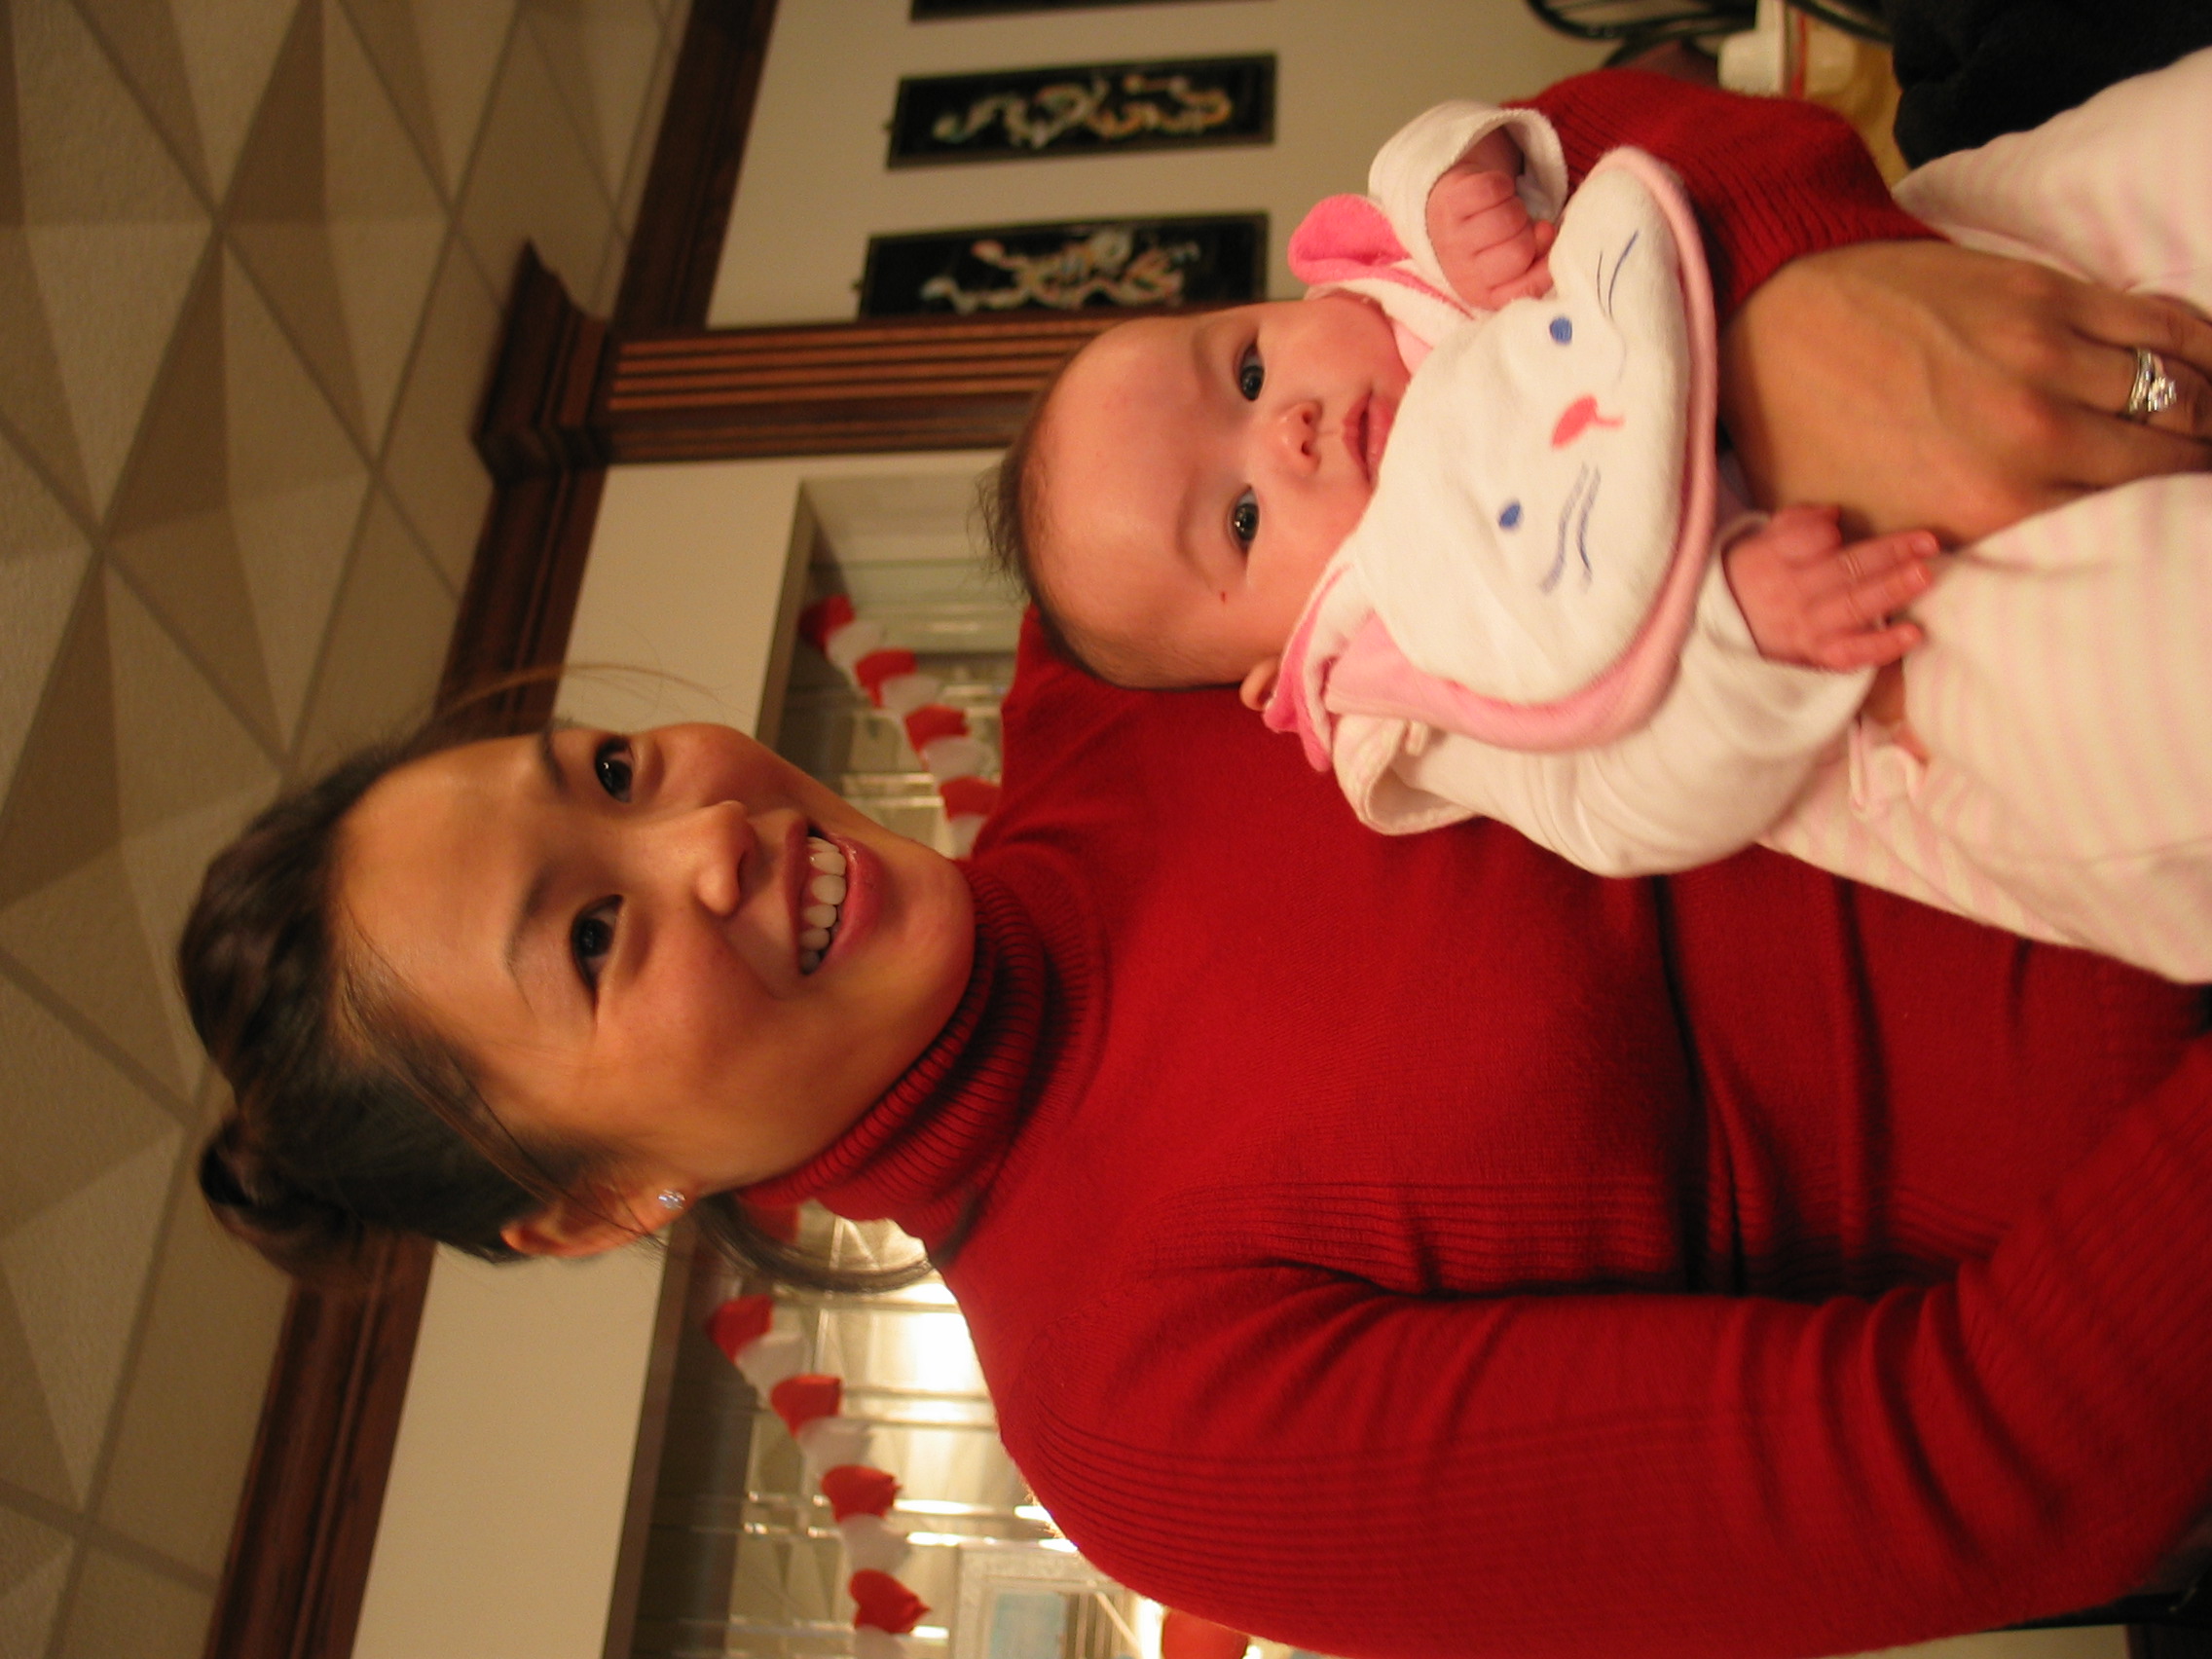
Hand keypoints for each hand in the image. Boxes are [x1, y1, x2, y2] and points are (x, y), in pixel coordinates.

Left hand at [1426, 137, 1556, 309]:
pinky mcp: (1448, 204)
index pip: (1528, 287)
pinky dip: (1502, 185)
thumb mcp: (1520, 263)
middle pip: (1520, 250)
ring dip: (1516, 207)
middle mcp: (1462, 272)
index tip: (1540, 243)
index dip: (1543, 261)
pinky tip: (1494, 195)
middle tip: (1517, 227)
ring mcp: (1451, 238)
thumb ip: (1540, 261)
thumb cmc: (1494, 243)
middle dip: (1528, 232)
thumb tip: (1547, 232)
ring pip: (1508, 217)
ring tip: (1505, 211)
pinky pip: (1493, 189)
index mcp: (1483, 294)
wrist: (1454, 213)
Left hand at [1720, 242, 2211, 543]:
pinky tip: (2209, 369)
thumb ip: (1920, 588)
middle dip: (2200, 472)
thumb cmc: (1808, 435)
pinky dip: (2204, 349)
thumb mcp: (1855, 539)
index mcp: (1990, 507)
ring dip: (2209, 415)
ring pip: (2184, 391)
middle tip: (2201, 480)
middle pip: (2171, 459)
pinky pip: (2162, 322)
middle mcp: (2034, 436)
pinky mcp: (2049, 293)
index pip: (2123, 527)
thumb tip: (1921, 688)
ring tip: (2207, 434)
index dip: (2165, 530)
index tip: (2179, 533)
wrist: (1774, 322)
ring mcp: (2047, 357)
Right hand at [1723, 504, 1935, 669]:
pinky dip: (1883, 645)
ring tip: (1925, 575)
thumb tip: (1834, 514)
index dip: (1828, 534)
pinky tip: (1913, 634)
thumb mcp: (1758, 546)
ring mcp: (1809, 627)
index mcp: (1773, 560)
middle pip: (1843, 569)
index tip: (1841, 528)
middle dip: (1887, 555)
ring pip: (1854, 606)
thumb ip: (1794, 523)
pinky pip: (1853, 653)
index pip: (1807, 541)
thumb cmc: (1751, 583)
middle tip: (1927, 543)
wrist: (1721, 638)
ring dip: (1891, 590)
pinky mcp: (1819, 656)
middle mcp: (1793, 593)